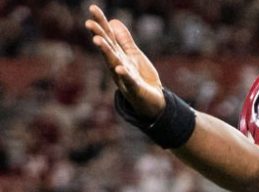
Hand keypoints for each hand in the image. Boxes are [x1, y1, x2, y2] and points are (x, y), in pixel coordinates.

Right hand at [85, 4, 164, 118]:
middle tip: (89, 22)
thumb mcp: (133, 56)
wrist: (154, 102)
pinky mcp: (135, 89)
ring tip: (97, 40)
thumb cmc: (141, 78)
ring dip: (105, 52)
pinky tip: (120, 68)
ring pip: (113, 62)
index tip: (93, 8)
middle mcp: (118, 65)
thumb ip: (124, 40)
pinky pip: (129, 81)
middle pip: (108, 47)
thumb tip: (114, 21)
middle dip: (99, 35)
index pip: (109, 36)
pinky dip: (124, 75)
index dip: (101, 23)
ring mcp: (125, 77)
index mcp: (118, 55)